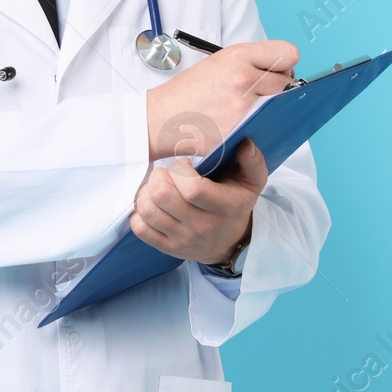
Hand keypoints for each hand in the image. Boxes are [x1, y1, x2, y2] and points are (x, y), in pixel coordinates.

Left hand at [129, 139, 268, 264]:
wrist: (230, 242)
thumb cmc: (236, 204)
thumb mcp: (252, 182)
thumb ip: (253, 161)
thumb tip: (245, 143)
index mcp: (224, 207)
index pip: (192, 189)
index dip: (180, 169)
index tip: (184, 164)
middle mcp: (202, 227)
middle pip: (163, 196)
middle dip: (158, 176)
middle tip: (165, 174)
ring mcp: (183, 240)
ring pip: (148, 210)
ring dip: (146, 192)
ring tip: (158, 187)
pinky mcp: (167, 248)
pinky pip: (140, 229)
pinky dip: (139, 213)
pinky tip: (152, 204)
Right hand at [145, 40, 297, 160]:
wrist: (161, 117)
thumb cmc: (189, 91)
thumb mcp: (217, 62)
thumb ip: (251, 61)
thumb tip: (283, 72)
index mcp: (237, 56)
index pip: (288, 54)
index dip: (284, 64)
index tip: (277, 71)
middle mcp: (243, 78)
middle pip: (287, 83)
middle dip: (277, 89)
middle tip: (258, 94)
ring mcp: (243, 106)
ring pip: (280, 106)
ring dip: (271, 108)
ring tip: (248, 108)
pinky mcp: (240, 129)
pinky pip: (267, 126)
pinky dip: (259, 126)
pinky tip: (241, 123)